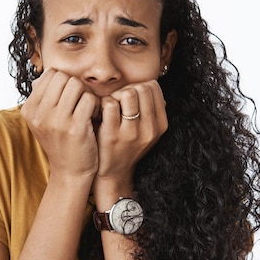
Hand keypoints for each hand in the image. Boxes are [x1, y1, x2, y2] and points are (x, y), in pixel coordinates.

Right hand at [21, 69, 99, 182]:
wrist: (70, 171)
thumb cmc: (60, 141)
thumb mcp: (43, 120)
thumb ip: (43, 97)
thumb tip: (47, 74)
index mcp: (29, 109)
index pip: (50, 74)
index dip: (64, 82)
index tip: (68, 98)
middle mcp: (39, 114)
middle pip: (63, 77)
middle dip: (75, 87)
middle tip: (79, 103)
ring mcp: (55, 121)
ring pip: (76, 85)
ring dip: (86, 94)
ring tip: (86, 110)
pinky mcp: (74, 127)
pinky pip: (89, 99)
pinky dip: (95, 105)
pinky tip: (93, 117)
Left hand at [93, 80, 167, 197]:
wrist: (113, 174)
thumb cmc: (127, 146)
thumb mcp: (147, 131)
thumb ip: (151, 110)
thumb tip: (151, 86)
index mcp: (160, 125)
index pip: (154, 87)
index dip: (138, 86)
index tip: (129, 97)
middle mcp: (149, 129)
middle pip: (141, 88)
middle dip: (126, 89)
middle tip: (117, 101)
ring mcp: (131, 132)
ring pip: (127, 94)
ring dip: (115, 95)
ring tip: (109, 106)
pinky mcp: (112, 135)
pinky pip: (109, 104)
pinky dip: (102, 103)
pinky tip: (99, 113)